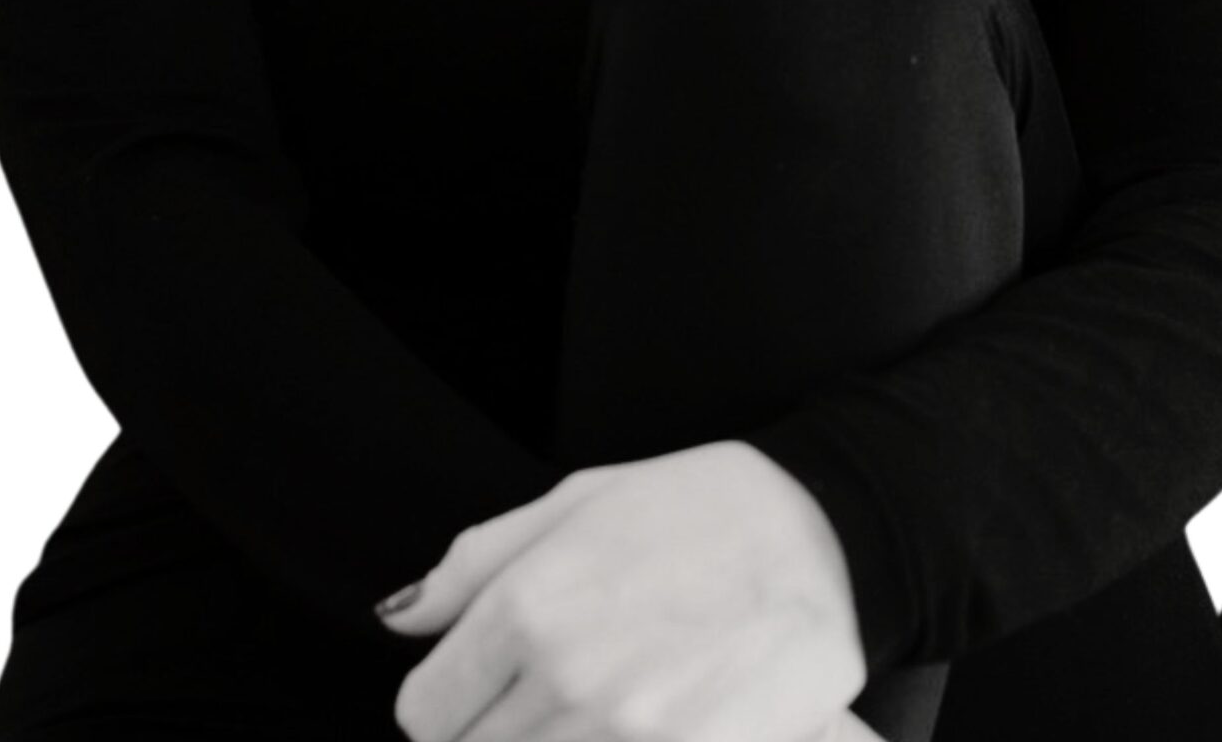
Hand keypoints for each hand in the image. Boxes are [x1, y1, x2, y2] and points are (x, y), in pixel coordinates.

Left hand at [374, 438, 868, 741]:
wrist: (824, 534)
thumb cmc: (698, 508)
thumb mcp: (575, 502)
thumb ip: (473, 565)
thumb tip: (398, 619)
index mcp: (526, 606)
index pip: (424, 714)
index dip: (448, 704)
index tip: (480, 692)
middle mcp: (563, 679)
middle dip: (495, 735)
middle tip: (545, 701)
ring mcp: (625, 733)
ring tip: (595, 712)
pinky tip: (641, 726)